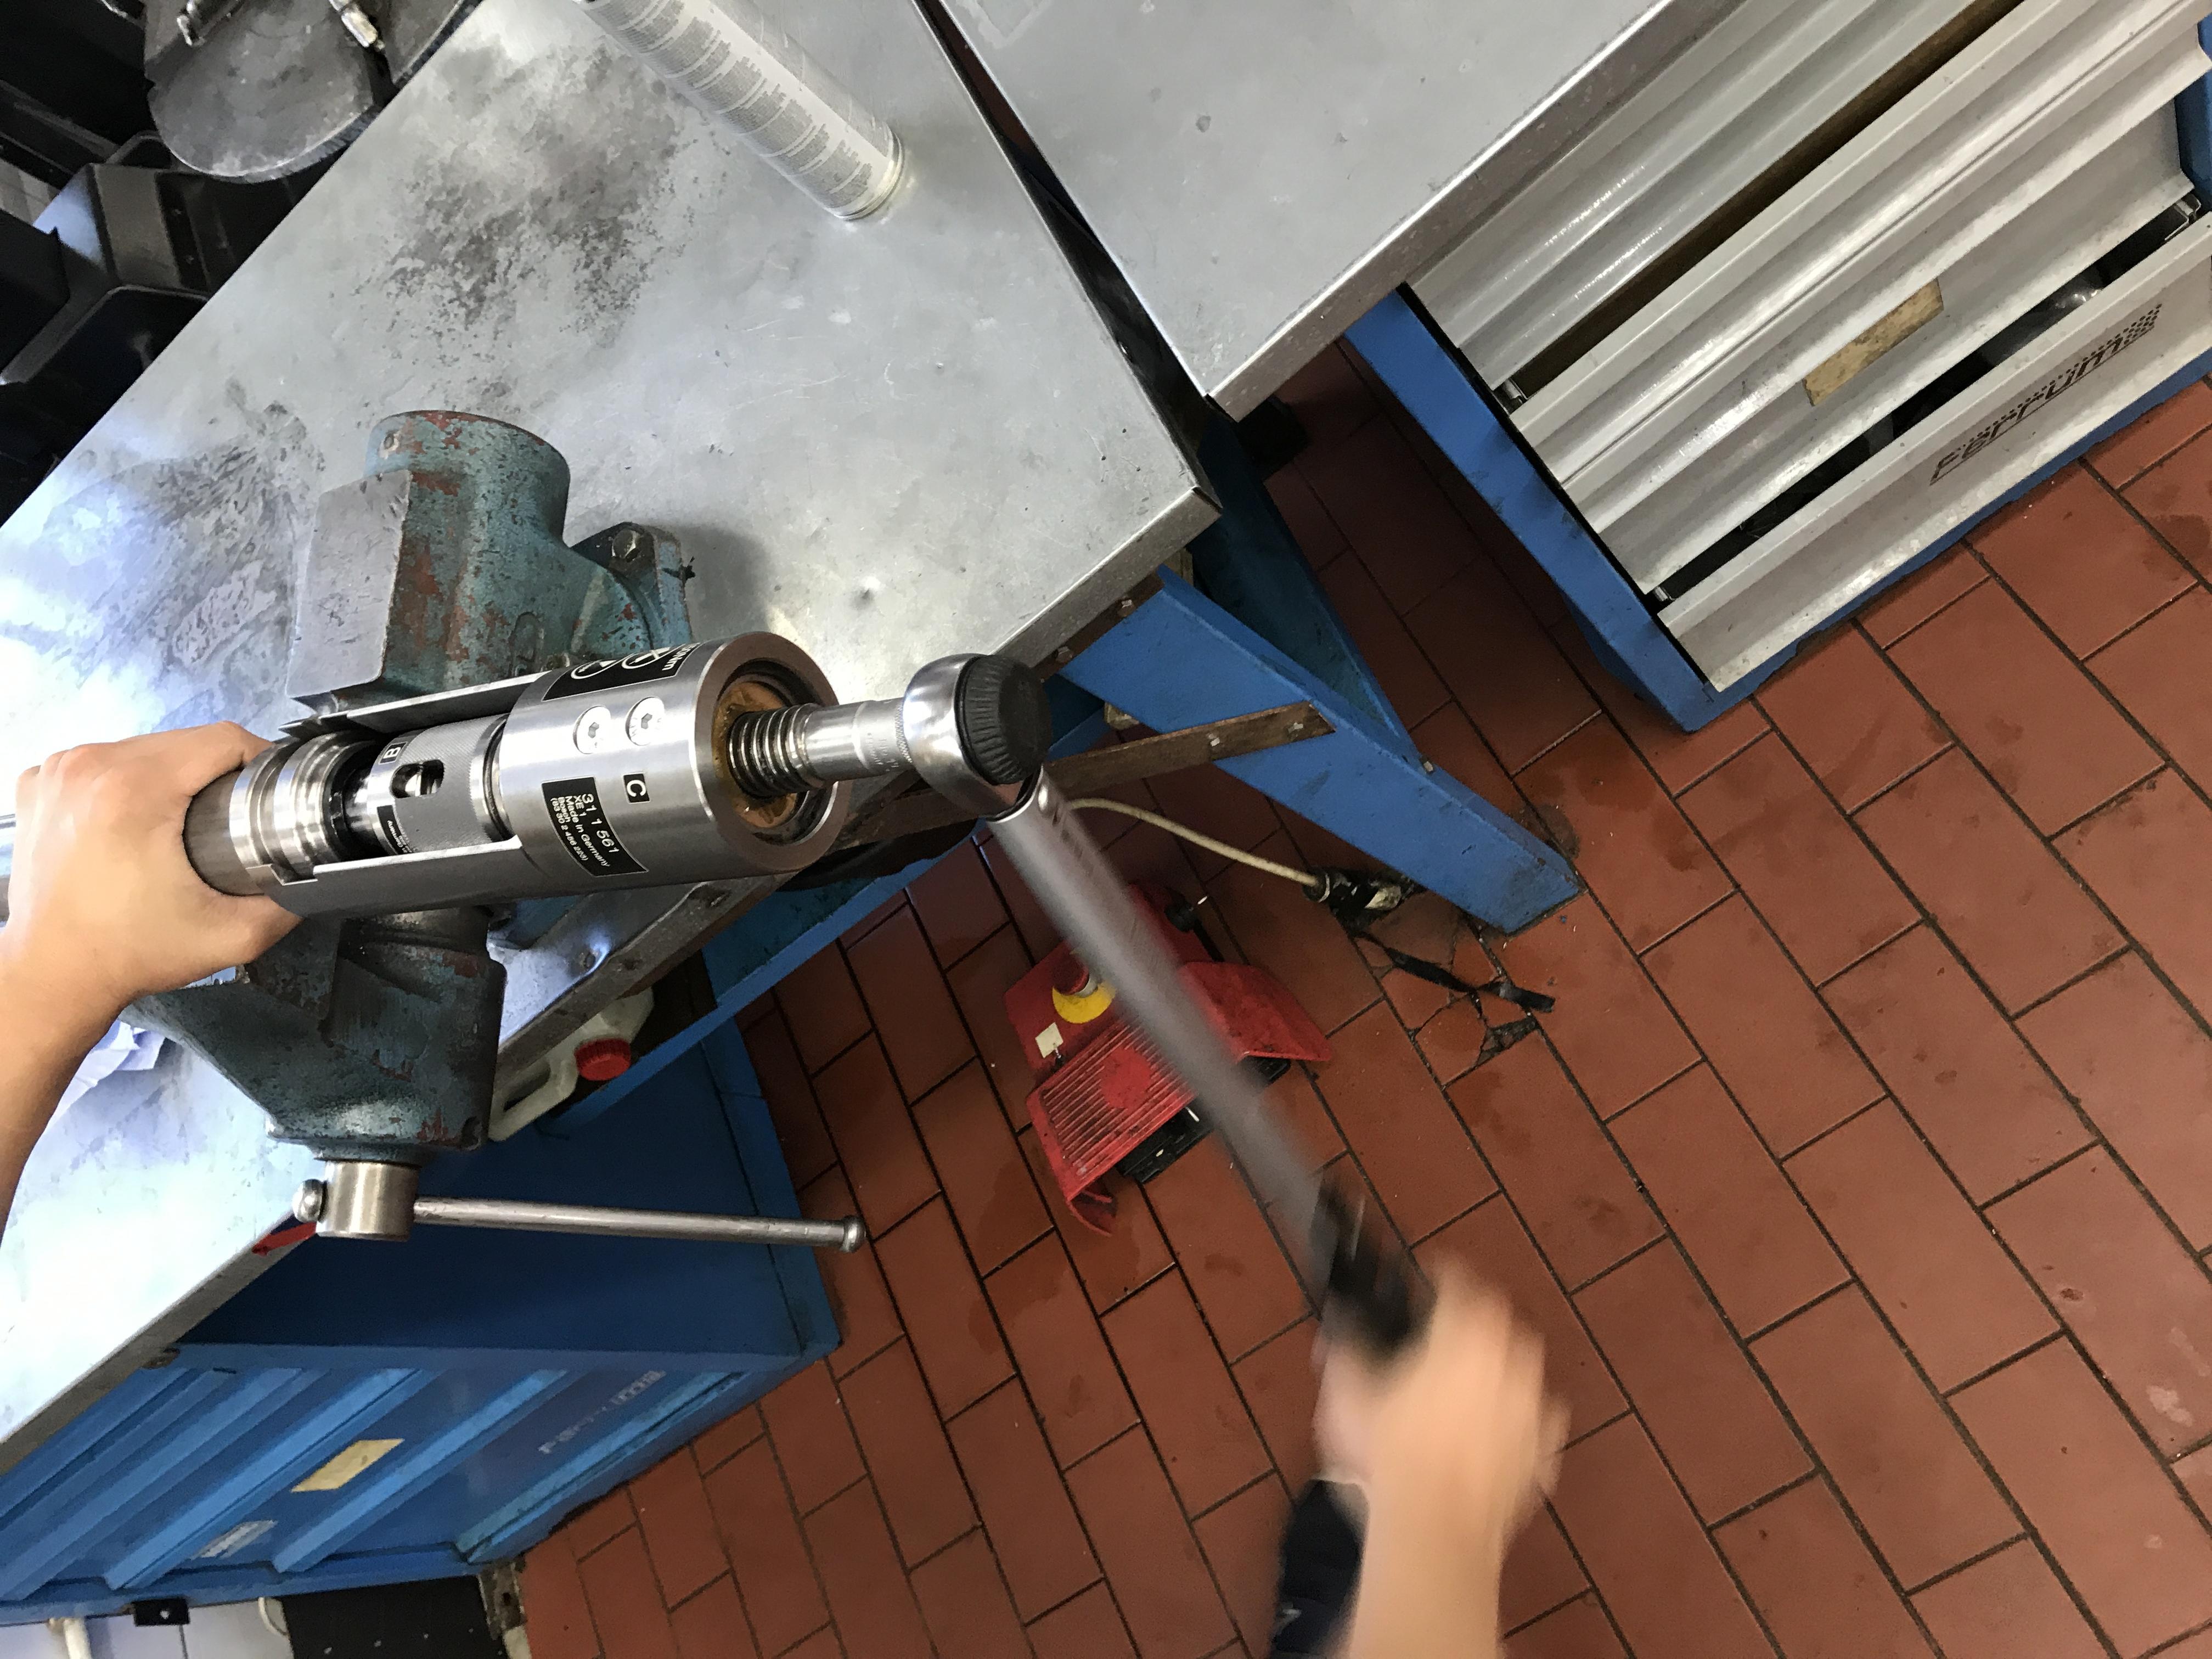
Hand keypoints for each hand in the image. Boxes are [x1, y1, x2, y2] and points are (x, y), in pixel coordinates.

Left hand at [5, 725, 297, 1024]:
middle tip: (226, 823)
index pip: (222, 739)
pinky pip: (104, 762)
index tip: (265, 794)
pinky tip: (134, 820)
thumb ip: (288, 901)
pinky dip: (127, 782)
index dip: (259, 761)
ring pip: (145, 747)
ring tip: (183, 822)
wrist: (54, 974)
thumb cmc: (125, 952)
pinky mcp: (40, 783)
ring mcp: (57, 772)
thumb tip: (316, 873)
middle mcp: (89, 769)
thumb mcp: (232, 936)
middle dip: (215, 774)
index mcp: (133, 791)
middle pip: (183, 740)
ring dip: (173, 775)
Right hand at [1315, 1264, 1566, 1552]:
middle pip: (1497, 1321)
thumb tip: (1337, 1340)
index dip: (1436, 1274)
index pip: (1457, 1278)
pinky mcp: (1546, 1452)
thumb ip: (1346, 1356)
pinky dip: (1514, 1423)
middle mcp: (1512, 1356)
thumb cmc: (1390, 1451)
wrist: (1436, 1528)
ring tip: (1461, 1392)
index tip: (1422, 1279)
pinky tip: (1486, 1439)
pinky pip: (1533, 1423)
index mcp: (1466, 1327)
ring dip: (1496, 1373)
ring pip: (1520, 1371)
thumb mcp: (1348, 1393)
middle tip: (1438, 1340)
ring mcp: (1535, 1406)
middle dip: (1472, 1325)